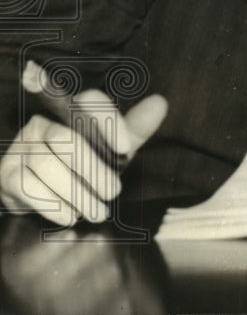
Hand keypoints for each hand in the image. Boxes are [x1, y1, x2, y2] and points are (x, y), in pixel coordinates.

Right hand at [0, 61, 167, 226]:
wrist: (45, 195)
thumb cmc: (85, 166)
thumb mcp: (113, 149)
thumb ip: (135, 129)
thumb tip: (160, 103)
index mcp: (71, 111)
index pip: (90, 102)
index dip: (109, 121)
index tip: (126, 148)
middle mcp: (43, 123)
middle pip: (68, 139)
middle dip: (94, 170)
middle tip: (114, 193)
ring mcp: (21, 147)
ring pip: (47, 165)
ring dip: (76, 193)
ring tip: (96, 212)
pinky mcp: (7, 174)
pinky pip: (26, 185)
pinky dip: (51, 204)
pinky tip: (69, 216)